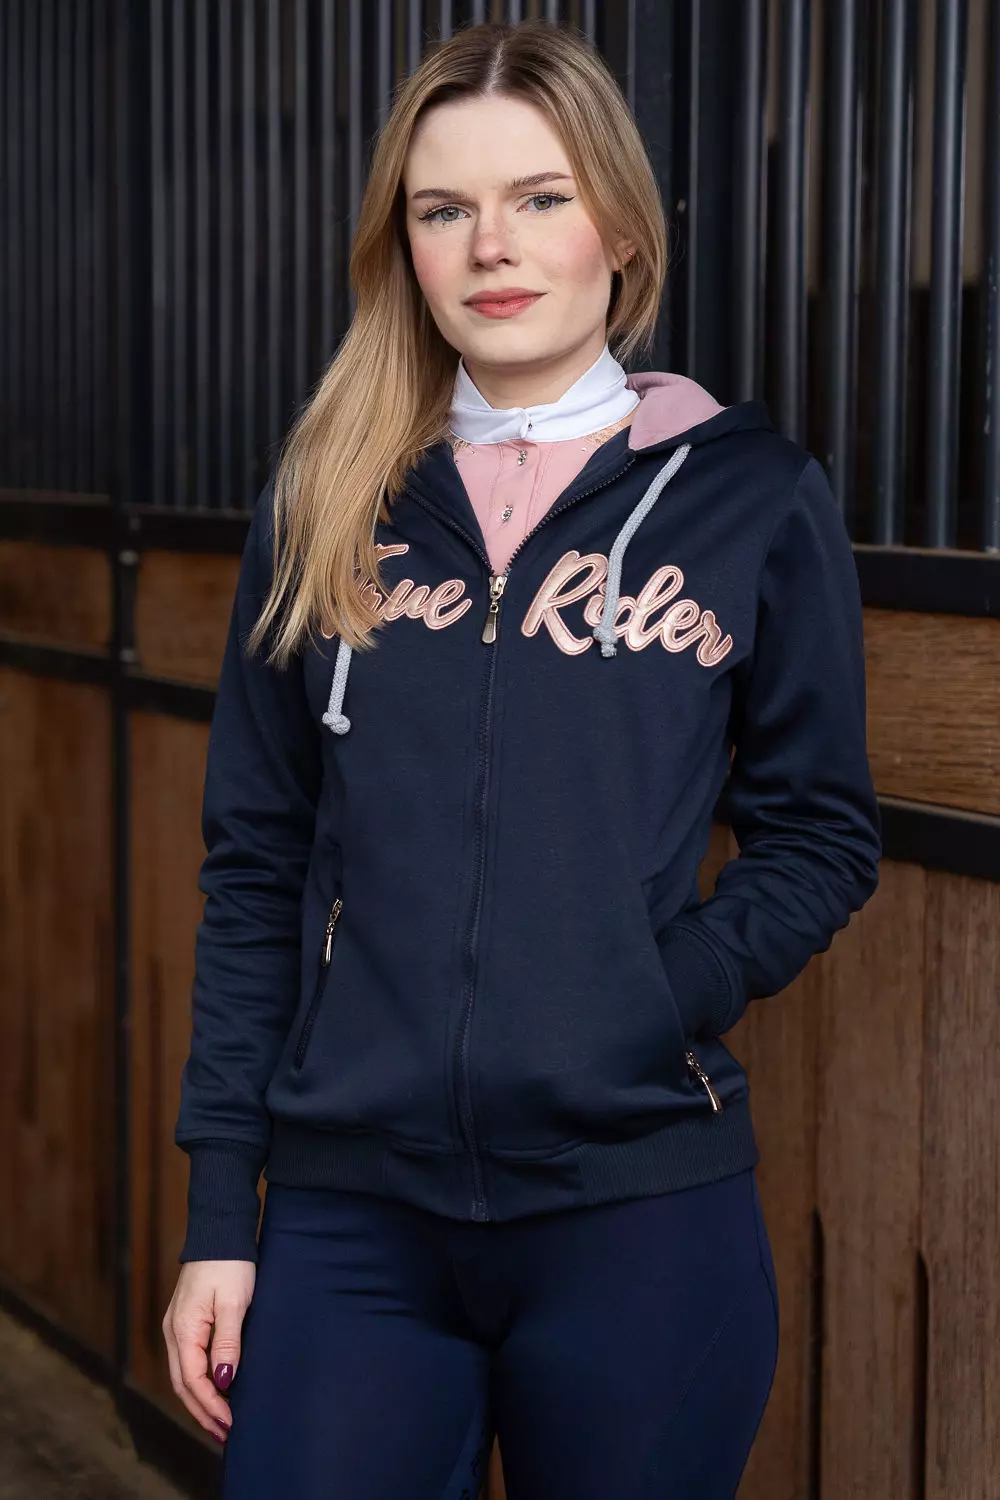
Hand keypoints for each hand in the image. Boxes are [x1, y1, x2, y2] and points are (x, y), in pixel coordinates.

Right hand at [162, 1260, 255, 1443]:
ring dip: (201, 1400)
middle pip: (184, 1384)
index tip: (230, 1423)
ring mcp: (177, 1327)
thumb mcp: (234, 1302)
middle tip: (225, 1433)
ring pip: (184, 1375)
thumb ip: (227, 1342)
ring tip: (220, 1420)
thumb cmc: (229, 1263)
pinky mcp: (186, 1321)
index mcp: (183, 1330)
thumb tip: (223, 1380)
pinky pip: (189, 1361)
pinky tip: (215, 1389)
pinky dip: (200, 1382)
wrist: (220, 1231)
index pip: (193, 1381)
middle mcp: (174, 1332)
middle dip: (203, 1411)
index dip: (211, 1406)